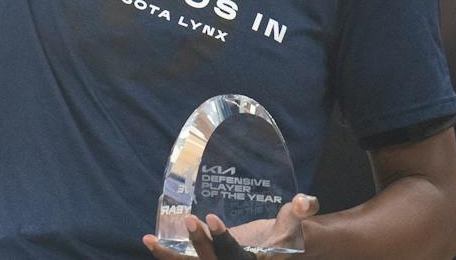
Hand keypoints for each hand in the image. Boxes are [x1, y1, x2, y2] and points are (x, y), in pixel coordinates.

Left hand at [143, 194, 318, 258]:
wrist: (280, 249)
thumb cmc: (287, 233)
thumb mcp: (295, 222)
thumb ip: (302, 210)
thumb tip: (305, 201)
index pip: (236, 256)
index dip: (222, 240)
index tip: (211, 218)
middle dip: (200, 244)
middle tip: (190, 219)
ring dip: (171, 257)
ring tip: (149, 240)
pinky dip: (168, 255)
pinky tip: (150, 241)